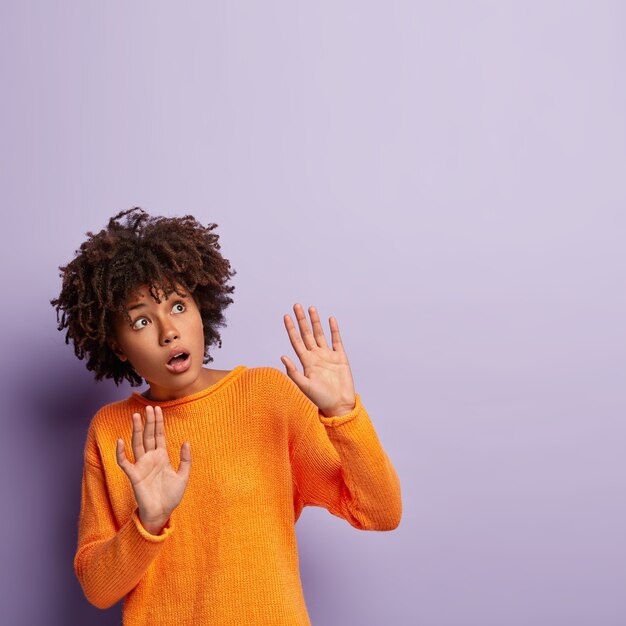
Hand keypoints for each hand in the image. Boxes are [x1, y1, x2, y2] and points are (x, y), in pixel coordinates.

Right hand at [116, 406, 191, 534]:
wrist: (162, 512)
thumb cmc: (172, 496)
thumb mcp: (183, 475)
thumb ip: (185, 459)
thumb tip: (186, 442)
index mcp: (161, 456)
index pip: (159, 435)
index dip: (158, 422)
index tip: (157, 409)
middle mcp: (150, 458)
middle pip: (148, 435)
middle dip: (148, 421)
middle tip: (148, 407)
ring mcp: (141, 465)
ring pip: (137, 444)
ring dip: (137, 430)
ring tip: (136, 416)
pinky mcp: (134, 475)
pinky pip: (125, 462)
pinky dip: (121, 452)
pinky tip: (121, 441)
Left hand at [281, 303, 355, 416]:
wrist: (339, 405)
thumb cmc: (321, 399)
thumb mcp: (304, 386)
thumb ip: (294, 372)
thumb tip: (282, 357)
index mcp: (306, 362)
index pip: (296, 341)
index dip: (291, 329)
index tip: (286, 316)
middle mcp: (316, 356)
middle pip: (307, 334)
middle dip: (302, 320)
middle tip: (296, 305)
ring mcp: (328, 355)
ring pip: (320, 334)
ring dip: (316, 321)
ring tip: (311, 308)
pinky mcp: (340, 357)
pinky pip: (336, 340)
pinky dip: (334, 330)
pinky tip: (330, 319)